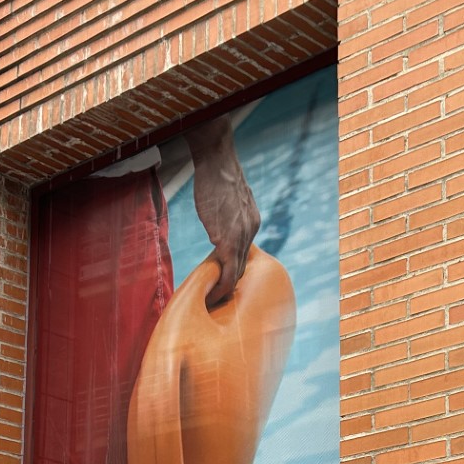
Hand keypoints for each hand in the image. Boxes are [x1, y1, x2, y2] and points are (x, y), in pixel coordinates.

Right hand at [188, 115, 259, 308]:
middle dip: (230, 285)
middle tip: (217, 300)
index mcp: (251, 222)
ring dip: (225, 290)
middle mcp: (251, 230)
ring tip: (213, 303)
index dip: (232, 269)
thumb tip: (217, 226)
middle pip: (242, 267)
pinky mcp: (228, 240)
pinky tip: (211, 295)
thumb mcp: (226, 199)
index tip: (222, 282)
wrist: (217, 160)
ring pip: (236, 272)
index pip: (243, 253)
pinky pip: (227, 271)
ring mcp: (241, 236)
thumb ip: (227, 215)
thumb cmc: (216, 175)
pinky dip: (220, 286)